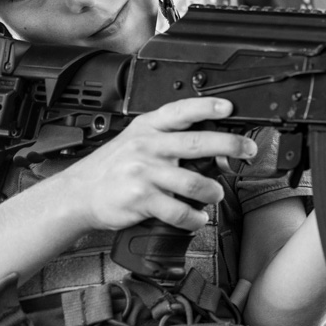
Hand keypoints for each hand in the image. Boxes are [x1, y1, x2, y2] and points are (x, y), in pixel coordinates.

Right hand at [50, 97, 256, 230]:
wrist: (78, 193)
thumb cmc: (113, 168)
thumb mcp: (136, 141)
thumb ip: (169, 140)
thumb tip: (215, 148)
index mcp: (147, 128)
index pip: (180, 111)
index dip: (206, 107)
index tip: (228, 108)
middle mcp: (147, 146)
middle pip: (197, 143)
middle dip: (230, 145)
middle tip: (247, 151)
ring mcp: (144, 172)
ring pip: (193, 182)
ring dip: (212, 192)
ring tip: (213, 196)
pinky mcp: (141, 199)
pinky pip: (179, 211)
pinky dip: (194, 218)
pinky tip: (195, 218)